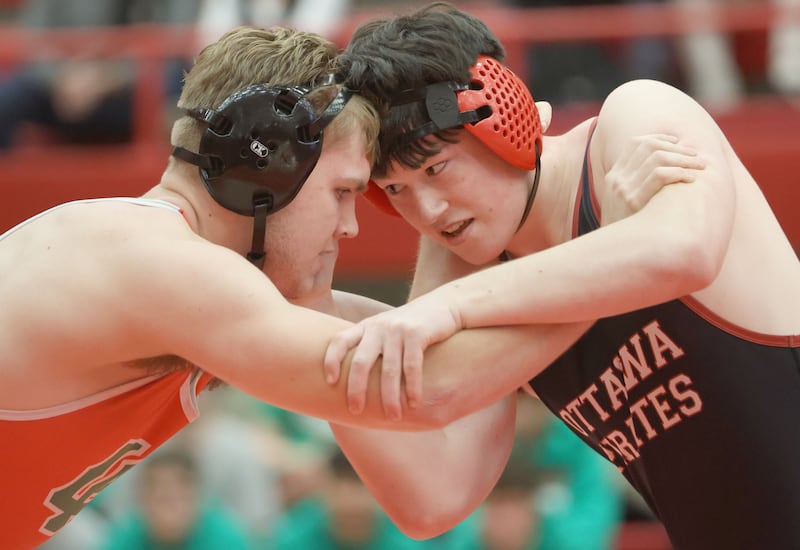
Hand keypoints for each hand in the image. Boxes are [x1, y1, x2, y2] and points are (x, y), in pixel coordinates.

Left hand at [323, 292, 461, 419]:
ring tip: (392, 417)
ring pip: (388, 369)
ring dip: (389, 397)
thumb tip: (358, 380)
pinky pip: (412, 366)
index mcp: (367, 326)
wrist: (445, 305)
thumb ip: (373, 346)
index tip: (331, 382)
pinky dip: (413, 387)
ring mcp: (398, 329)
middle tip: (356, 411)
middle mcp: (379, 327)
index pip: (340, 341)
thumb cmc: (414, 325)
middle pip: (361, 362)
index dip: (331, 360)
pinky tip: (414, 403)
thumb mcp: (388, 329)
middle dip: (356, 389)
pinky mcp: (417, 333)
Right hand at [601, 134, 705, 223]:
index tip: (677, 142)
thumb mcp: (622, 205)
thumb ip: (635, 187)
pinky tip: (692, 179)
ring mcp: (623, 190)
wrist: (612, 255)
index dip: (659, 139)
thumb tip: (664, 173)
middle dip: (677, 149)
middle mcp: (617, 179)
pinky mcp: (633, 202)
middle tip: (697, 156)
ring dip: (684, 159)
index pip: (635, 143)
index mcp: (613, 176)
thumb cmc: (625, 232)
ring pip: (658, 158)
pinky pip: (660, 176)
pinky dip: (680, 173)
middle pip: (649, 147)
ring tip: (700, 166)